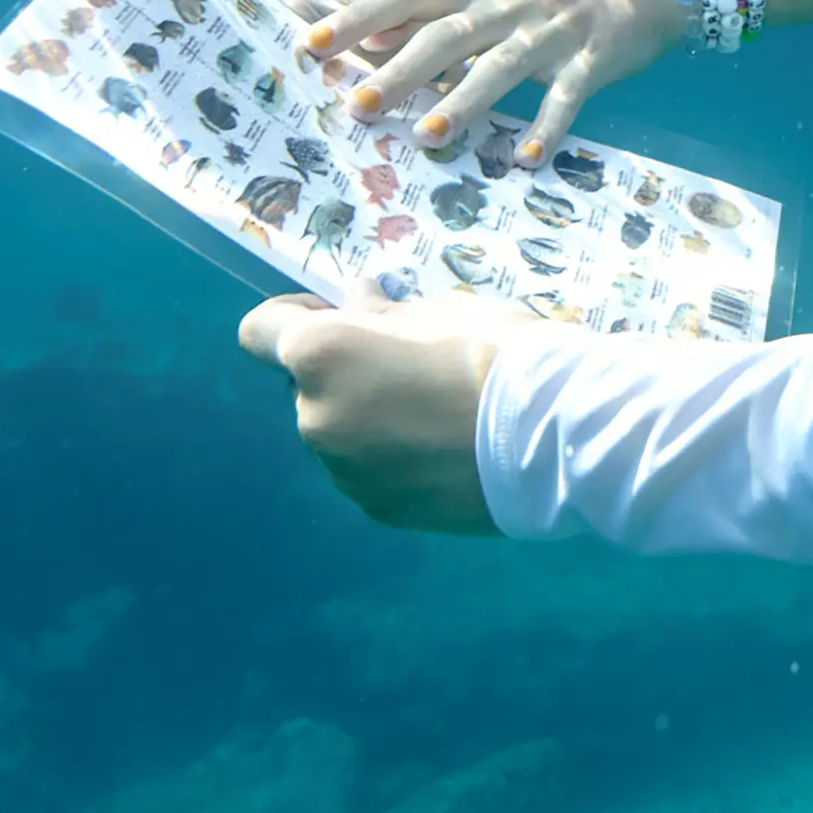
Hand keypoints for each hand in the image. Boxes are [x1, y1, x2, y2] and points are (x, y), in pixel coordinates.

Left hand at [240, 291, 503, 532]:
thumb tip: (358, 303)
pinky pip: (368, 472)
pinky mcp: (378, 509)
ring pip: (338, 432)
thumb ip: (383, 312)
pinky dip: (393, 458)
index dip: (294, 318)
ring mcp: (344, 472)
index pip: (260, 332)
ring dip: (367, 418)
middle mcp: (314, 418)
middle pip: (307, 386)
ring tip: (438, 413)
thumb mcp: (439, 309)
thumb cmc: (494, 350)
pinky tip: (446, 450)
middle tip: (409, 364)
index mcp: (320, 356)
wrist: (552, 436)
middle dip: (343, 373)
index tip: (339, 315)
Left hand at [300, 0, 688, 158]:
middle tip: (355, 106)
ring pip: (501, 67)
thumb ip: (440, 19)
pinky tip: (525, 159)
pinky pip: (568, 97)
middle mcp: (507, 7)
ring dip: (462, 102)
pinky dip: (548, 126)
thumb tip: (370, 45)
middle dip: (398, 70)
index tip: (311, 44)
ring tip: (425, 138)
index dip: (359, 18)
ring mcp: (551, 32)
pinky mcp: (592, 59)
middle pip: (445, 36)